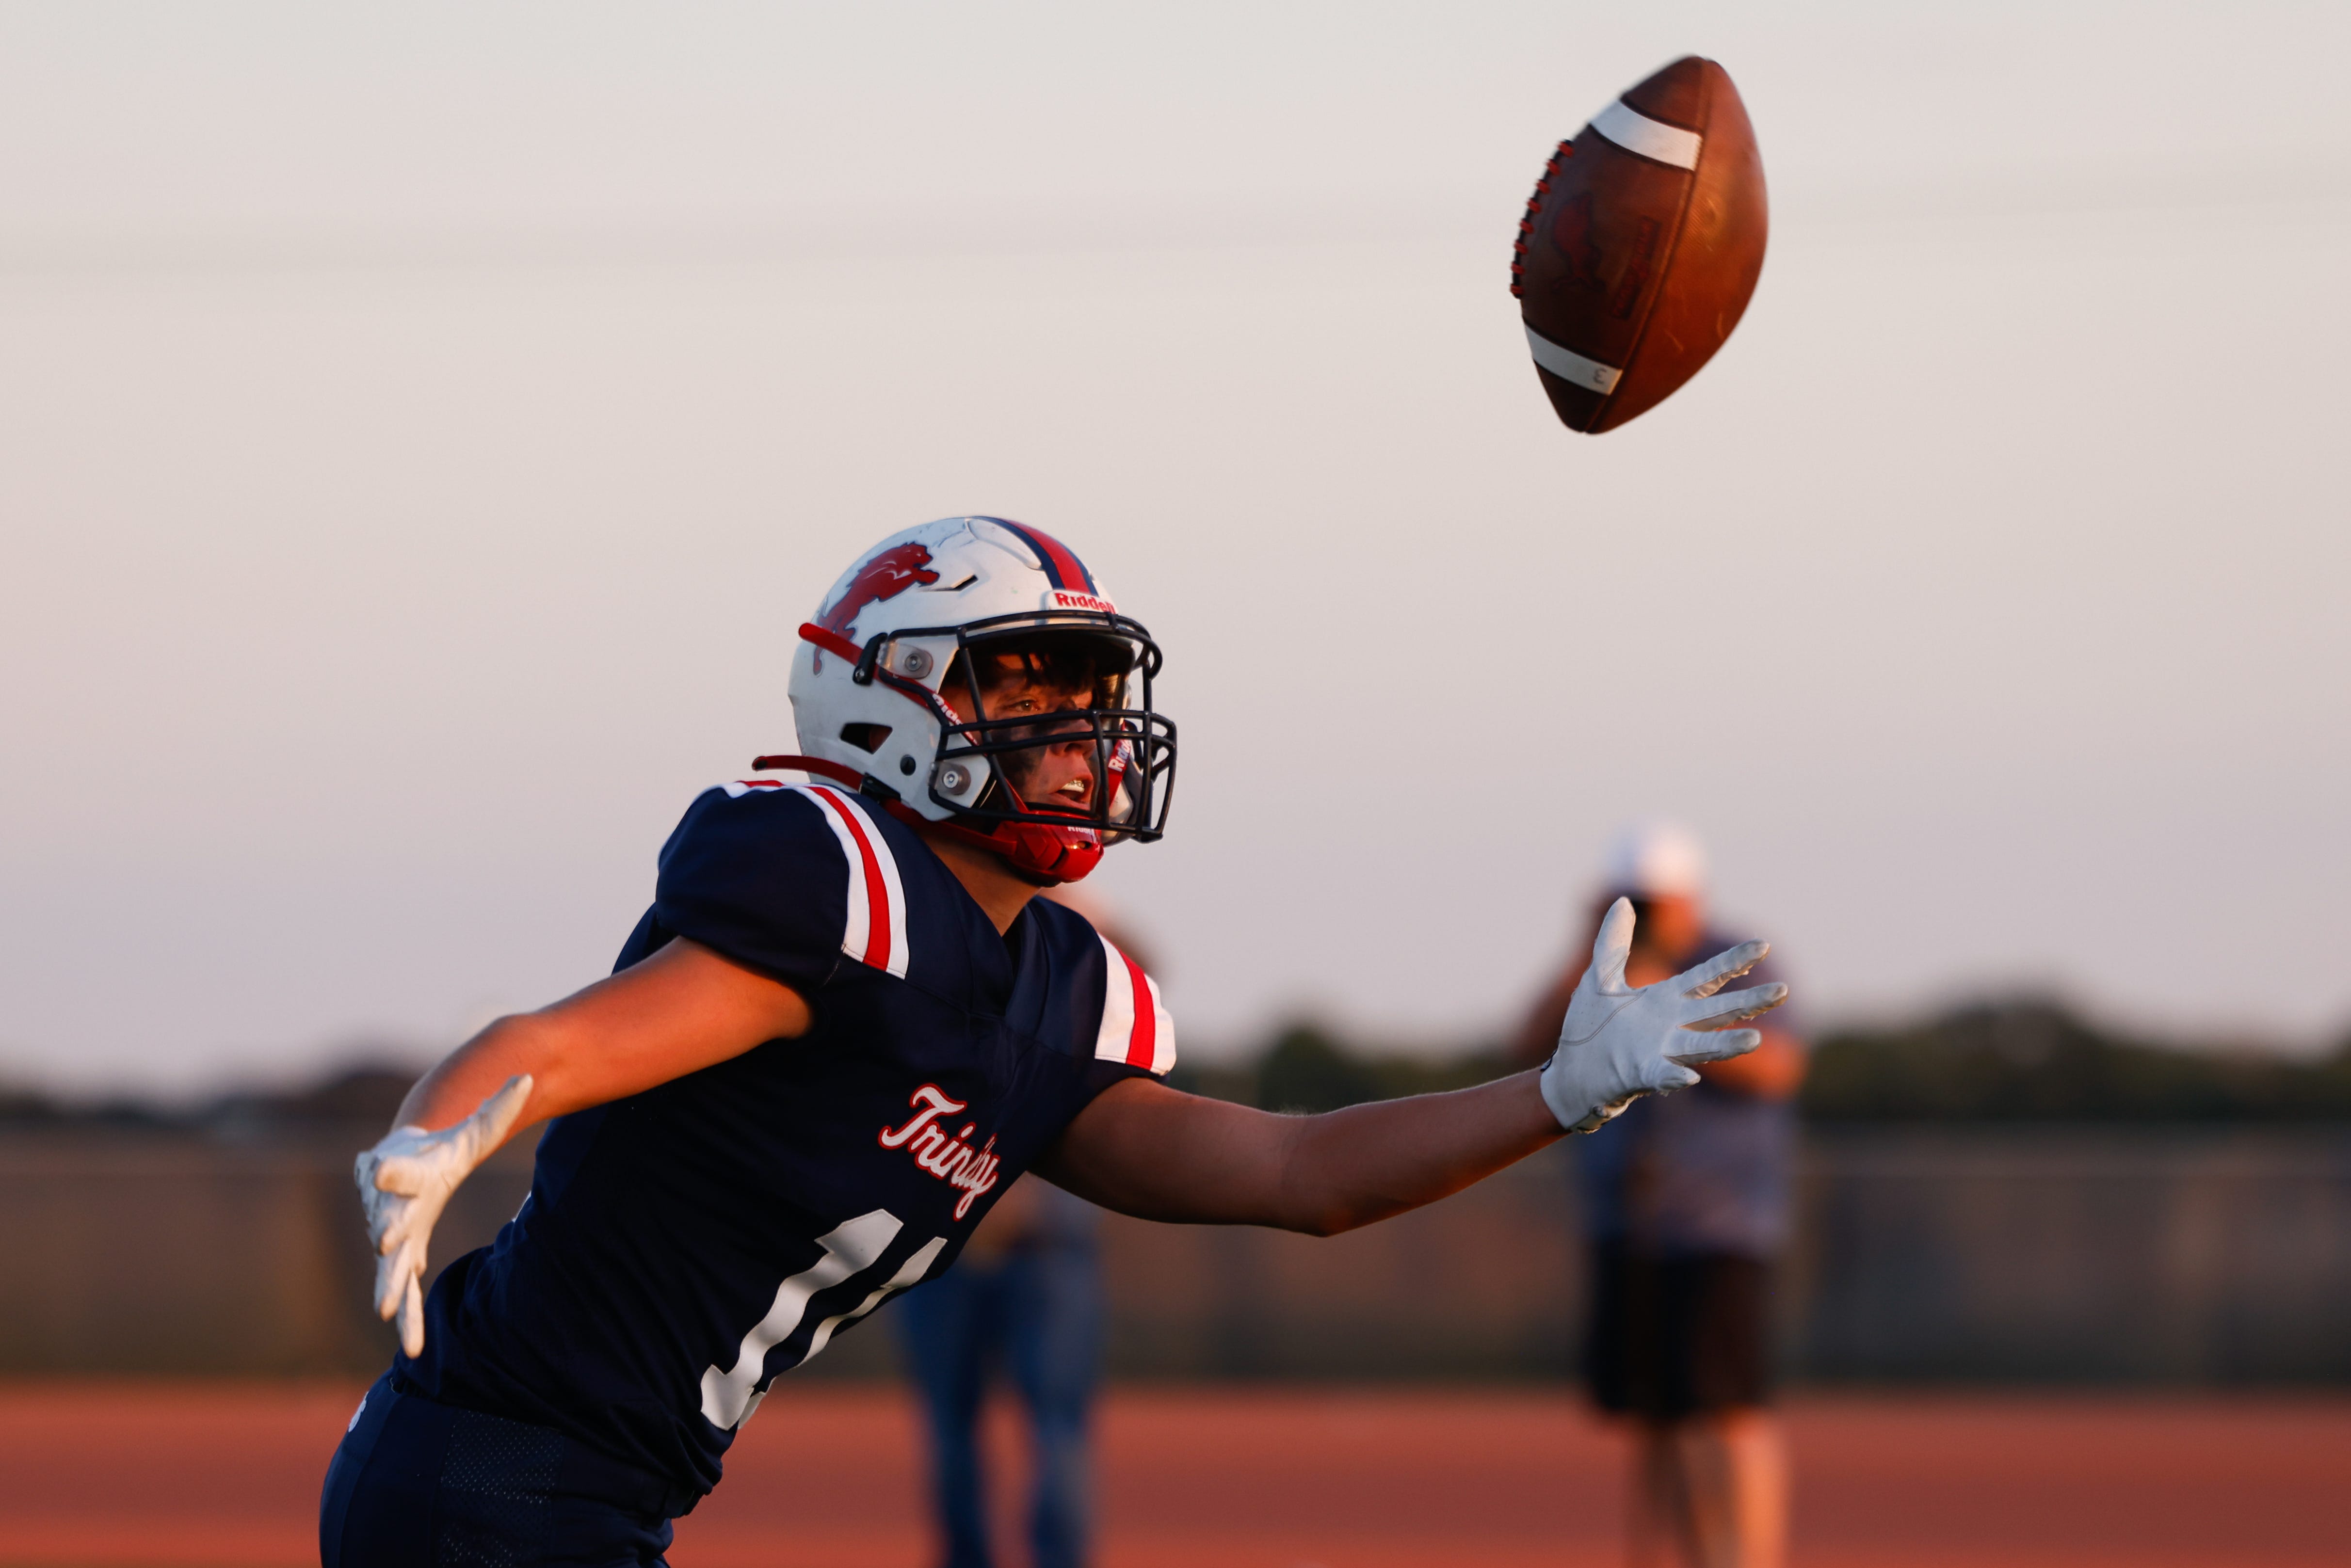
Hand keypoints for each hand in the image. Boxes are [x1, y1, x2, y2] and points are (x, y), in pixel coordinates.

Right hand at [353, 1075, 533, 1356]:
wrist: (406, 1164)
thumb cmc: (443, 1146)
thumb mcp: (474, 1128)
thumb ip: (499, 1106)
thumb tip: (530, 1075)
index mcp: (408, 1174)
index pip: (397, 1171)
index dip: (390, 1172)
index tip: (379, 1171)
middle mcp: (393, 1207)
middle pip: (386, 1222)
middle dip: (385, 1233)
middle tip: (384, 1242)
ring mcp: (393, 1238)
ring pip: (390, 1267)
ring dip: (390, 1289)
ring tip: (387, 1312)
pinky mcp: (401, 1260)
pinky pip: (403, 1292)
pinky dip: (408, 1316)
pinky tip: (415, 1348)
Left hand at [1539, 899, 1785, 1132]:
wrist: (1570, 1075)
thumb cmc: (1590, 1029)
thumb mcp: (1599, 979)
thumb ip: (1613, 942)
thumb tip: (1623, 899)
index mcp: (1665, 1000)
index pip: (1706, 977)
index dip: (1733, 962)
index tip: (1762, 945)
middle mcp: (1671, 1027)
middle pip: (1716, 1011)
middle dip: (1749, 1002)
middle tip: (1783, 991)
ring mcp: (1659, 1053)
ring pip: (1700, 1046)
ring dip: (1726, 1044)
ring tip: (1755, 1039)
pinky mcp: (1640, 1077)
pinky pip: (1662, 1077)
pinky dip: (1674, 1076)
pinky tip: (1689, 1077)